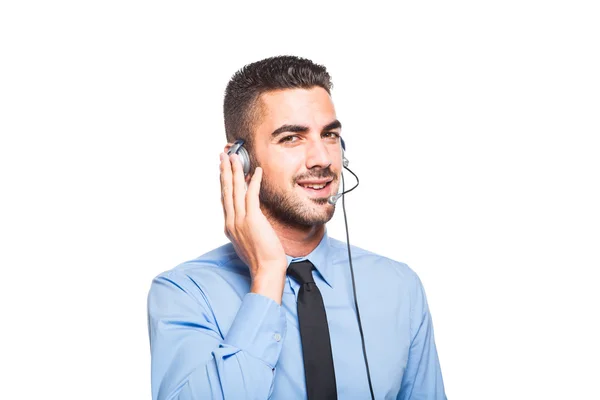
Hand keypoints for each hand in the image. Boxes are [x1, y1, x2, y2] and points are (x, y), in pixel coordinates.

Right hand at [219, 152, 286, 303]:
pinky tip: (256, 171)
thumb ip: (245, 227)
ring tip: (234, 157)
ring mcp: (240, 220)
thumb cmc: (261, 258)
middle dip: (224, 171)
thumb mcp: (247, 241)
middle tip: (222, 156)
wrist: (266, 269)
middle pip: (226, 191)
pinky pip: (252, 195)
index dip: (223, 182)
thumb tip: (249, 216)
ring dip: (235, 171)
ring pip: (235, 190)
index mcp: (229, 226)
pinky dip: (254, 181)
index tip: (222, 170)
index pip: (225, 199)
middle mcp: (231, 221)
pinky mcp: (252, 219)